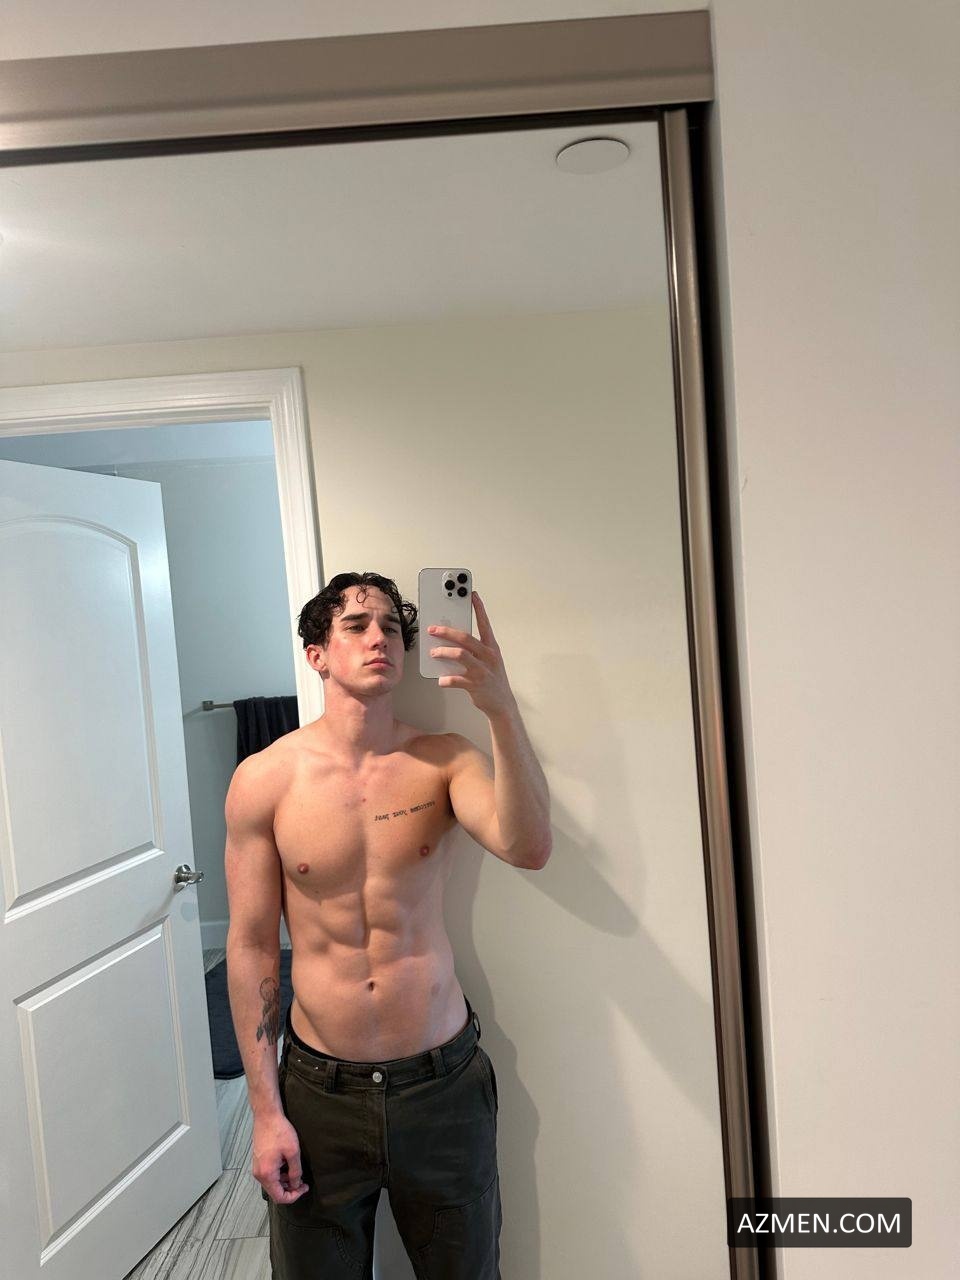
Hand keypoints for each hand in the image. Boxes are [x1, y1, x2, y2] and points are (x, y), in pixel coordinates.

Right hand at [253, 1112, 309, 1204]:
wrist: (266, 1116)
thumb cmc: (280, 1131)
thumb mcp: (292, 1152)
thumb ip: (295, 1172)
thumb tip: (296, 1185)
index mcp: (266, 1174)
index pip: (279, 1197)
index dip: (293, 1196)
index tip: (304, 1187)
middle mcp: (259, 1174)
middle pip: (275, 1192)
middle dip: (290, 1189)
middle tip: (303, 1182)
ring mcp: (257, 1168)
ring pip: (272, 1183)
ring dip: (285, 1181)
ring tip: (297, 1172)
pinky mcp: (258, 1161)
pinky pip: (269, 1175)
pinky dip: (280, 1174)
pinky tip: (288, 1165)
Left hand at [427, 591, 516, 718]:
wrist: (502, 704)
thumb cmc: (492, 679)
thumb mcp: (488, 660)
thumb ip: (474, 649)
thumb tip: (450, 640)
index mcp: (492, 648)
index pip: (484, 624)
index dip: (478, 608)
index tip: (471, 594)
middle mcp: (488, 656)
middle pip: (466, 638)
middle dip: (447, 632)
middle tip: (433, 630)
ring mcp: (483, 671)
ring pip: (460, 655)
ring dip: (443, 653)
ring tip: (434, 653)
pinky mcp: (476, 685)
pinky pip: (456, 680)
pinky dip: (446, 679)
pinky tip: (441, 680)